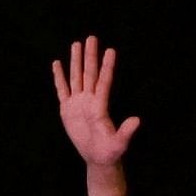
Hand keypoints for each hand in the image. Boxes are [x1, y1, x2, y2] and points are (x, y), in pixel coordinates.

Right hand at [51, 36, 139, 195]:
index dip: (107, 66)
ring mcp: (78, 103)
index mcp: (100, 106)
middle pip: (89, 73)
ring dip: (76, 61)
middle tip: (92, 38)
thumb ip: (126, 132)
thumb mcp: (119, 143)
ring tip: (76, 44)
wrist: (97, 157)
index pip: (103, 81)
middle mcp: (89, 100)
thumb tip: (137, 120)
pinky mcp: (67, 109)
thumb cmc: (110, 152)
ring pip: (76, 77)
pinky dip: (59, 77)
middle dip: (90, 56)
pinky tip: (57, 63)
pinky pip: (62, 90)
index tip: (110, 50)